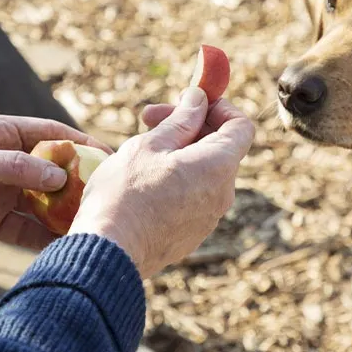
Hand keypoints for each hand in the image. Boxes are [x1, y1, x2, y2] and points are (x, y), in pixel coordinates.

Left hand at [0, 114, 110, 250]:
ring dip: (60, 212)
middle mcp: (1, 160)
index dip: (78, 144)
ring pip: (38, 201)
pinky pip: (21, 227)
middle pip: (49, 170)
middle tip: (104, 197)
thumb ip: (14, 168)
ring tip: (86, 224)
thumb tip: (59, 176)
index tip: (107, 157)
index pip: (49, 134)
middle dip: (75, 183)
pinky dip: (39, 236)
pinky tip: (59, 244)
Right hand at [70, 87, 254, 277]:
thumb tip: (199, 99)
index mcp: (218, 166)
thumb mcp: (151, 144)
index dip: (219, 108)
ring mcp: (209, 218)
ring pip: (203, 173)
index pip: (241, 126)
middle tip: (148, 118)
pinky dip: (177, 181)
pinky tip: (142, 182)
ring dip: (179, 154)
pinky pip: (193, 198)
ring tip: (140, 151)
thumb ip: (181, 119)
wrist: (109, 252)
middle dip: (189, 127)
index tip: (188, 102)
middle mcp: (222, 193)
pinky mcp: (192, 235)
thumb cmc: (126, 193)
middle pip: (220, 148)